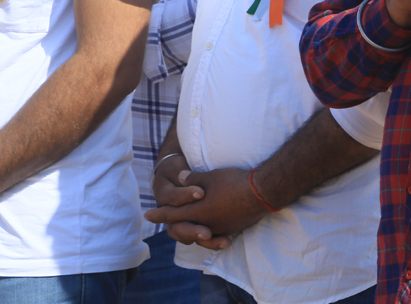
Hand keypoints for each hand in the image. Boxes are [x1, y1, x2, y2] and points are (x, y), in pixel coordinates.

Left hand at [146, 167, 265, 247]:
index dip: (159, 214)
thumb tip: (179, 178)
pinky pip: (213, 234)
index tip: (148, 215)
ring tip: (184, 228)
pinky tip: (208, 228)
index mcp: (197, 211)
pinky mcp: (231, 229)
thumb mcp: (210, 176)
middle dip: (171, 225)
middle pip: (182, 228)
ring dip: (189, 230)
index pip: (172, 214)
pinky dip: (206, 231)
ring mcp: (219, 228)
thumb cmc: (234, 182)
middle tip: (161, 225)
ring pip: (198, 233)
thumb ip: (192, 180)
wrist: (262, 192)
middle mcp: (205, 223)